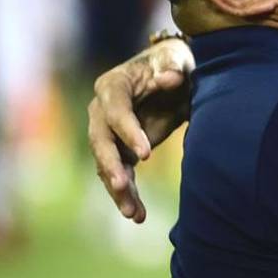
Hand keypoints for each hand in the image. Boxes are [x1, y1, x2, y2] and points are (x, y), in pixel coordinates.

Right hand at [88, 38, 193, 222]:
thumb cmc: (174, 64)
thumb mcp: (178, 62)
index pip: (115, 111)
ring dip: (118, 189)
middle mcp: (101, 110)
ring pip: (106, 164)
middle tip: (122, 184)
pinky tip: (138, 215)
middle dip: (110, 165)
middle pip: (100, 140)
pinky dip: (127, 195)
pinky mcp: (118, 151)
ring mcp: (107, 133)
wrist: (175, 74)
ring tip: (133, 213)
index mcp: (113, 85)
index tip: (147, 155)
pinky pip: (119, 175)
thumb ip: (174, 69)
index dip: (128, 132)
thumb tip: (170, 79)